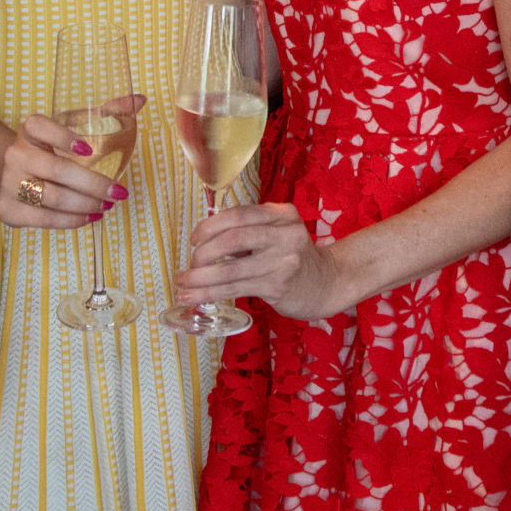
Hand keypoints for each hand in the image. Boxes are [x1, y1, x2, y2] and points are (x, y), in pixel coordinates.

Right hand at [0, 110, 131, 230]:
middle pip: (58, 170)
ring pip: (53, 198)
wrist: (6, 173)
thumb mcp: (69, 128)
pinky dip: (71, 220)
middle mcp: (16, 154)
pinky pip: (44, 219)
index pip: (40, 127)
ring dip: (86, 204)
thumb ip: (105, 113)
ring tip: (107, 206)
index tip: (89, 149)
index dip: (64, 136)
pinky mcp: (9, 210)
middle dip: (93, 184)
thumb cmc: (48, 149)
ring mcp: (9, 183)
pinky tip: (89, 216)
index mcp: (29, 130)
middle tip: (118, 192)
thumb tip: (140, 100)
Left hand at [176, 202, 352, 320]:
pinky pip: (236, 289)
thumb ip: (250, 231)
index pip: (238, 215)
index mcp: (282, 214)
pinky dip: (211, 293)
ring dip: (200, 279)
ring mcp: (283, 262)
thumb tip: (205, 240)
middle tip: (189, 266)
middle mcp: (285, 234)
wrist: (328, 283)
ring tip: (182, 285)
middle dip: (203, 253)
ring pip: (231, 270)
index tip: (194, 239)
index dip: (209, 226)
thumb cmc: (294, 257)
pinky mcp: (278, 286)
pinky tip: (195, 296)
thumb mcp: (278, 233)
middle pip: (233, 239)